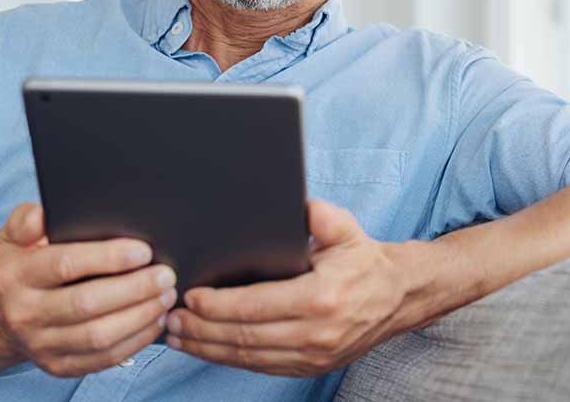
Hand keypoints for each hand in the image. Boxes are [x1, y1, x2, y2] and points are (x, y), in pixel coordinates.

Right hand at [0, 203, 177, 376]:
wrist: (1, 318)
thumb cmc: (22, 267)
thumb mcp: (13, 237)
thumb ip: (28, 220)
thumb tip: (43, 215)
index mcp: (16, 276)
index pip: (65, 264)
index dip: (108, 257)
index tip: (144, 251)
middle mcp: (25, 313)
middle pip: (87, 303)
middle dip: (135, 288)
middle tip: (166, 274)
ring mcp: (41, 344)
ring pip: (99, 336)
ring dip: (141, 316)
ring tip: (167, 296)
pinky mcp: (59, 365)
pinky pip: (104, 358)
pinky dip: (136, 340)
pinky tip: (155, 320)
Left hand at [165, 199, 409, 376]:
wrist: (400, 296)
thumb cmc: (366, 261)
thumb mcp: (344, 229)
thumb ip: (317, 215)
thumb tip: (291, 203)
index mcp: (320, 297)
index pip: (255, 306)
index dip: (217, 304)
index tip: (189, 297)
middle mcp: (315, 332)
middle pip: (244, 336)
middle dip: (201, 329)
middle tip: (169, 319)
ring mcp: (314, 355)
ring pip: (248, 357)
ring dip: (208, 348)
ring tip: (178, 337)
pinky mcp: (312, 367)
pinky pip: (261, 367)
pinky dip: (230, 358)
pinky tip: (209, 348)